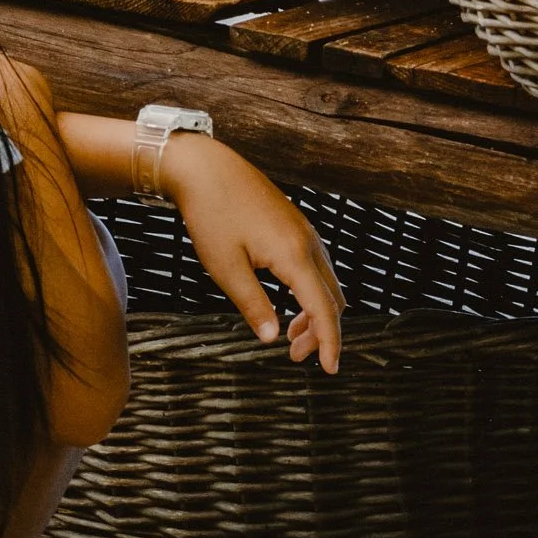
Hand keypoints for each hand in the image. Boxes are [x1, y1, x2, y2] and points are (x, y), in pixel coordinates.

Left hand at [160, 136, 343, 371]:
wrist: (205, 167)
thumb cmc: (211, 215)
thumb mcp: (226, 268)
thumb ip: (253, 305)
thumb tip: (273, 338)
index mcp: (294, 255)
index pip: (323, 309)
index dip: (330, 342)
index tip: (331, 370)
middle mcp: (308, 242)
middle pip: (333, 298)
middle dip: (322, 332)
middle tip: (295, 356)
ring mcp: (304, 231)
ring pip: (327, 281)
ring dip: (316, 312)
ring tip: (291, 336)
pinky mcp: (294, 225)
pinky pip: (316, 265)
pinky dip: (310, 291)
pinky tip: (289, 302)